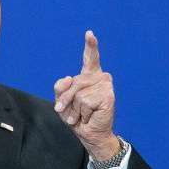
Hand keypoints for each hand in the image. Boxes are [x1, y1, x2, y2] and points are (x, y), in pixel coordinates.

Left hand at [53, 30, 118, 160]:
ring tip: (82, 115)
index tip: (89, 33)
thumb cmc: (77, 117)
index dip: (90, 46)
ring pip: (78, 94)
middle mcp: (100, 78)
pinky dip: (83, 113)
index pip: (90, 58)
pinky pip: (85, 102)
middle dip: (66, 100)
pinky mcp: (108, 96)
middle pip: (73, 83)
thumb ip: (61, 87)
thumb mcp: (62, 101)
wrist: (90, 134)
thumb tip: (69, 77)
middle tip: (71, 113)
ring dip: (75, 109)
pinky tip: (90, 116)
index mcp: (90, 76)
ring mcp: (105, 86)